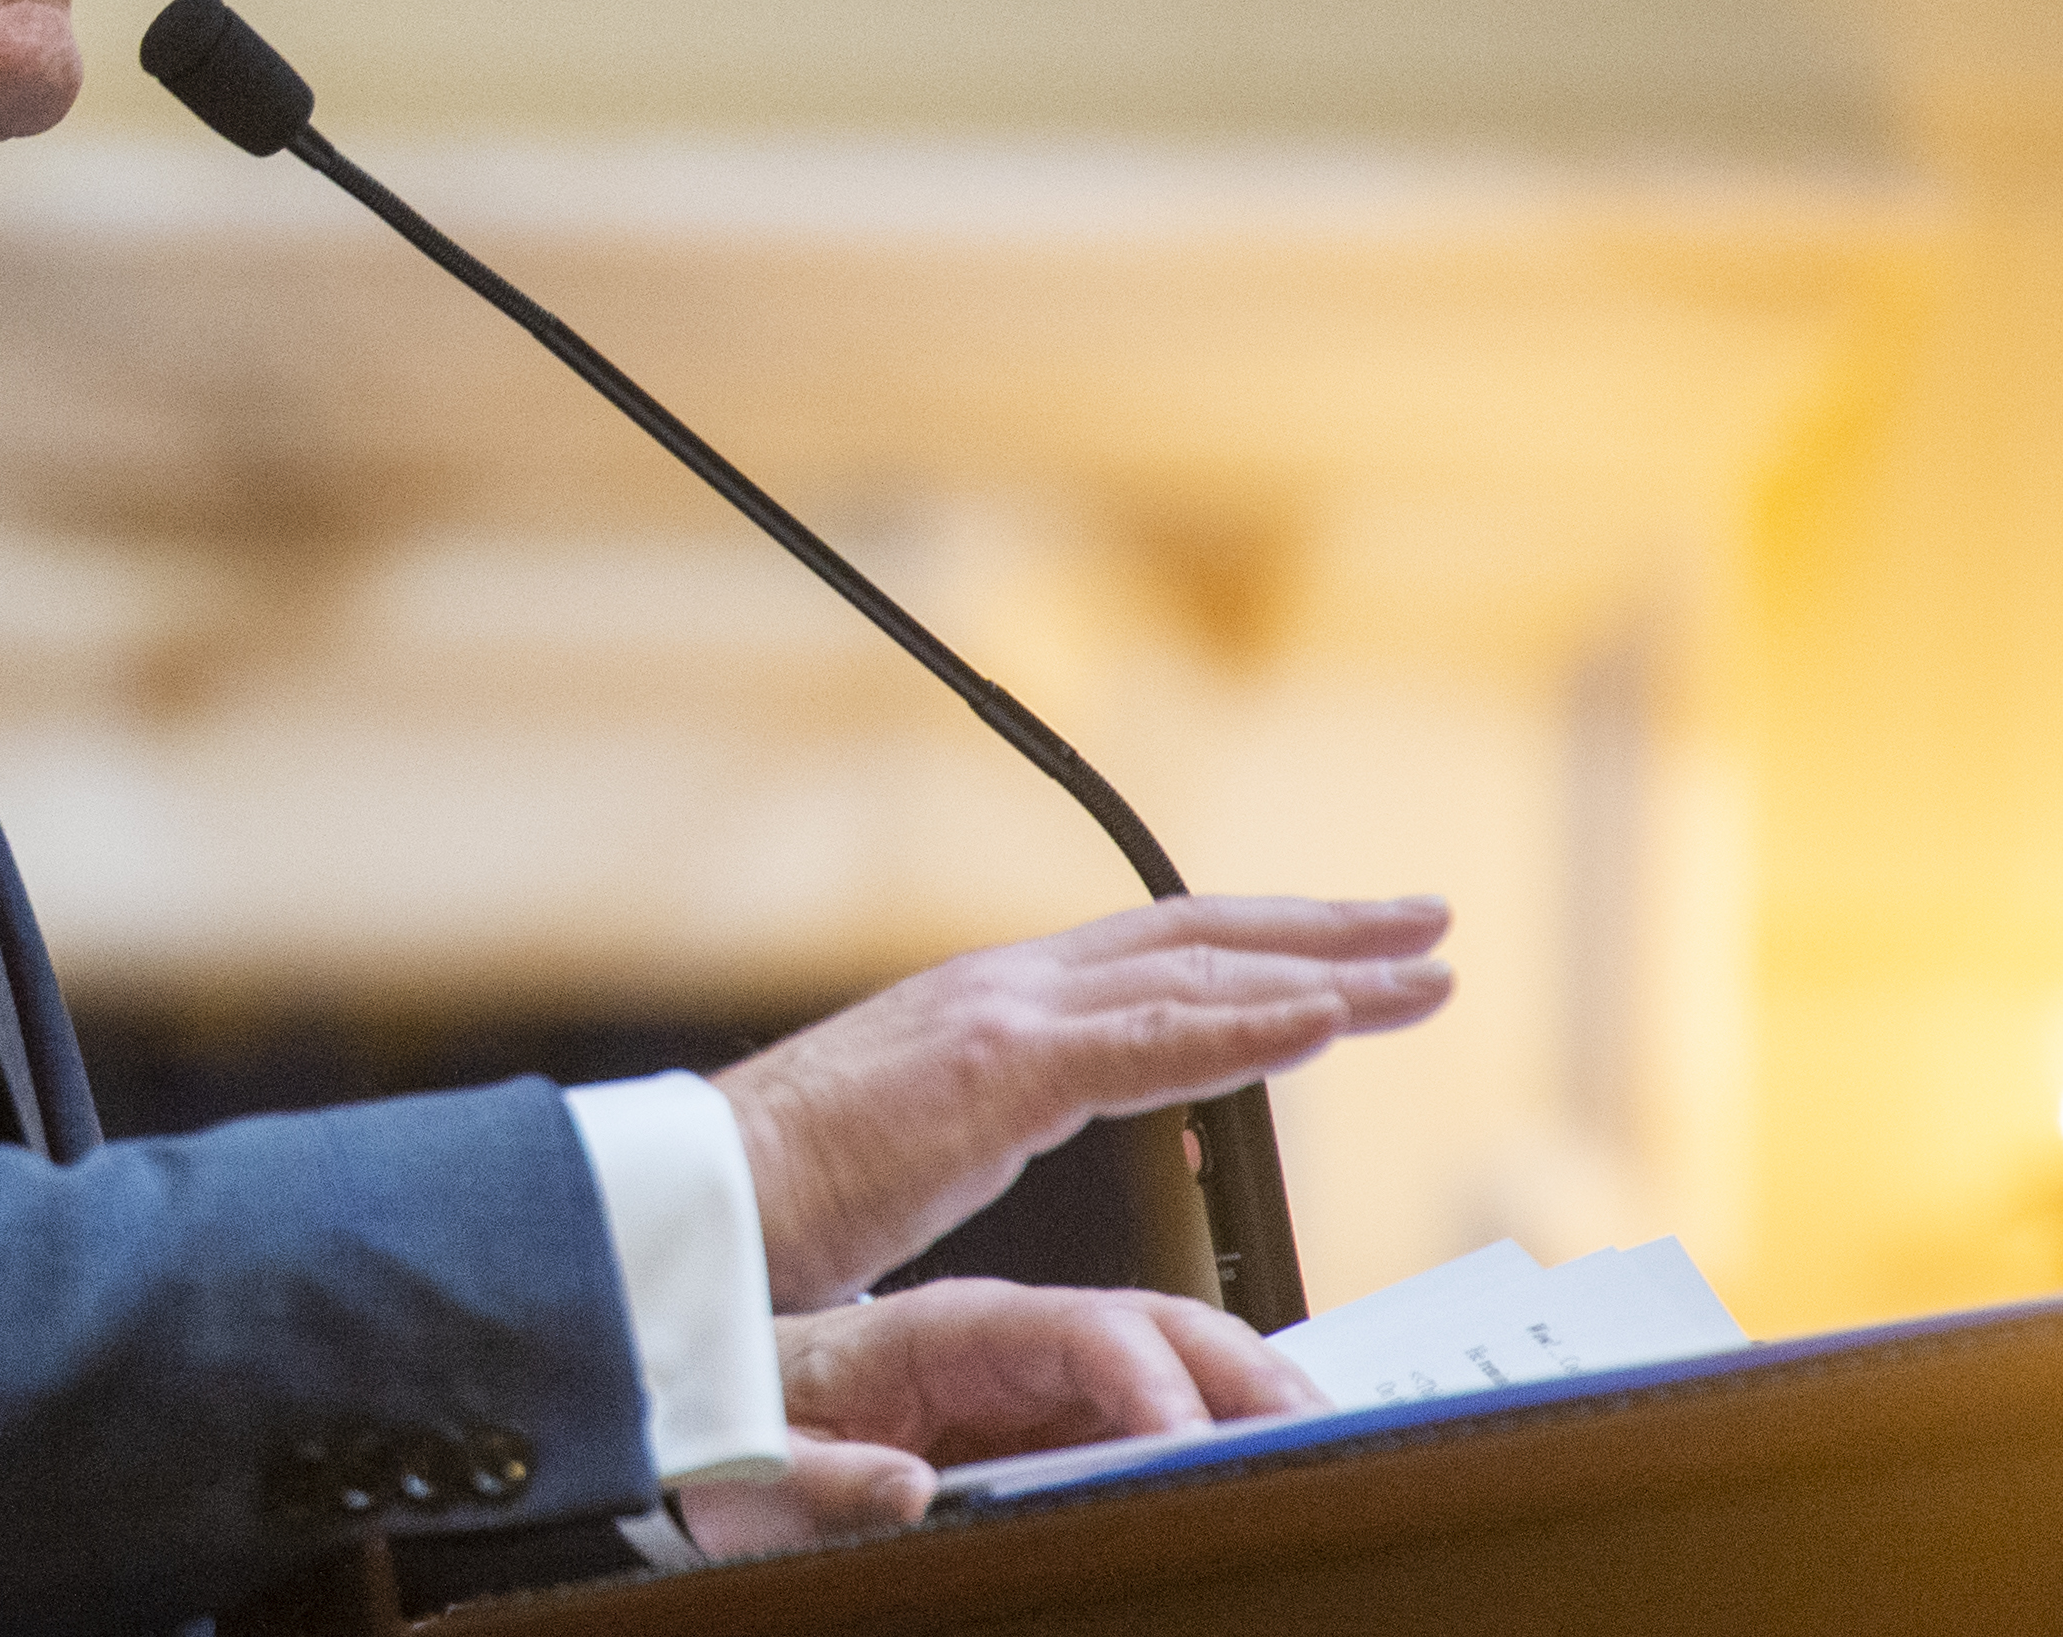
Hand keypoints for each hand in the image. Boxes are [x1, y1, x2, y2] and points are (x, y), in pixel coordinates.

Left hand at [675, 1278, 1328, 1554]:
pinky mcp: (1057, 1407)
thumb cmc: (756, 1429)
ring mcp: (1043, 1370)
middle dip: (1247, 1372)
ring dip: (1259, 1387)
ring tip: (1328, 1438)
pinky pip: (1160, 1398)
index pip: (1074, 1333)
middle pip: (1156, 1328)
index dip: (1146, 1383)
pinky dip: (1231, 1415)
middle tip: (1320, 1432)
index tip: (1199, 1444)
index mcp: (945, 1331)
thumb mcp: (761, 1470)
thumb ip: (823, 1483)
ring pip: (1177, 1355)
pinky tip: (1277, 1449)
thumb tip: (904, 1490)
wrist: (737, 1402)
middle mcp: (1011, 1335)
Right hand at [718, 894, 1450, 1307]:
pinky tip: (1329, 1021)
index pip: (1152, 955)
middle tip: (1426, 928)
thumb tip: (1057, 1136)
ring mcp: (1002, 1016)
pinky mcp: (997, 1069)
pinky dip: (1251, 1027)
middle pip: (1197, 937)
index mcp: (990, 1006)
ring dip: (1324, 972)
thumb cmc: (786, 1194)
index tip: (1347, 953)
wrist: (699, 1197)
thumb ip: (996, 1122)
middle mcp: (1007, 986)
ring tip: (1423, 973)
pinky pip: (1155, 1044)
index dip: (1259, 946)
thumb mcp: (923, 1147)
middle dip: (1322, 932)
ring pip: (1198, 976)